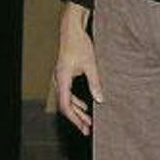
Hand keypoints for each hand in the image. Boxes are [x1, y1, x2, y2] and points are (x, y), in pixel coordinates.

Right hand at [53, 2, 103, 135]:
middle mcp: (59, 80)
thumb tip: (100, 99)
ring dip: (76, 110)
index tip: (84, 127)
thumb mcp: (90, 64)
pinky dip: (75, 101)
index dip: (75, 118)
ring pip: (66, 100)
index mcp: (63, 79)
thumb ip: (95, 83)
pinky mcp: (64, 74)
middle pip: (65, 105)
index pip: (66, 105)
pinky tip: (86, 104)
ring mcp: (60, 77)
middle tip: (87, 129)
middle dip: (76, 118)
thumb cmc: (79, 45)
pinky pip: (67, 93)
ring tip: (87, 120)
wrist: (71, 30)